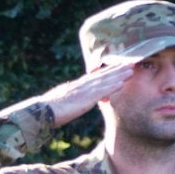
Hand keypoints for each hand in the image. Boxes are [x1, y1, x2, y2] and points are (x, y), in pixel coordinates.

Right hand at [11, 60, 139, 127]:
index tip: (120, 65)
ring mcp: (84, 91)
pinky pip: (101, 92)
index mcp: (78, 86)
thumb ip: (77, 100)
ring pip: (105, 81)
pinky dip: (112, 86)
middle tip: (132, 62)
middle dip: (118, 68)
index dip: (109, 70)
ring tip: (131, 70)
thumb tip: (83, 101)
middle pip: (103, 75)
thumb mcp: (67, 102)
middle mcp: (82, 85)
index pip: (97, 76)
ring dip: (118, 75)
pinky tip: (121, 83)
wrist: (42, 111)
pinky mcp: (84, 99)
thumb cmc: (51, 110)